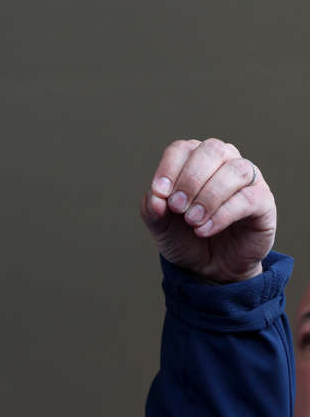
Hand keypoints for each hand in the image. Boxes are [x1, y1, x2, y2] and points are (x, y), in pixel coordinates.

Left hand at [140, 139, 274, 282]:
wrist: (207, 268)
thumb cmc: (184, 237)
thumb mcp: (160, 225)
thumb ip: (152, 208)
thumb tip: (156, 198)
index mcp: (195, 161)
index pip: (182, 149)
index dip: (169, 168)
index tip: (159, 193)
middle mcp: (225, 163)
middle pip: (212, 150)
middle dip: (190, 179)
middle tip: (177, 207)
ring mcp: (248, 180)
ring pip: (235, 170)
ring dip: (209, 196)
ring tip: (192, 221)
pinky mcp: (264, 202)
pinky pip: (249, 198)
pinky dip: (223, 215)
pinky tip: (204, 230)